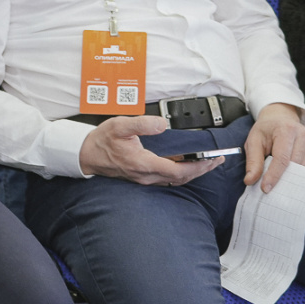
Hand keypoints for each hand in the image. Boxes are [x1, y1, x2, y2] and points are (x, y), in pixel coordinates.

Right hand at [77, 115, 224, 184]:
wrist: (87, 155)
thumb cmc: (102, 141)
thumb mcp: (119, 126)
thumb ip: (142, 124)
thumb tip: (162, 124)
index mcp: (144, 163)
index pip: (179, 170)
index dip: (199, 166)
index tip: (212, 159)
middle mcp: (147, 175)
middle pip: (182, 177)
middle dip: (202, 170)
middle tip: (217, 160)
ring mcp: (145, 179)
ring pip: (176, 179)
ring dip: (193, 172)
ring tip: (206, 162)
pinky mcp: (143, 178)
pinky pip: (168, 178)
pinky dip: (182, 173)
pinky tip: (186, 166)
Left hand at [243, 104, 304, 191]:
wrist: (280, 119)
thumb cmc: (265, 131)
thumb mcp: (253, 141)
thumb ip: (252, 161)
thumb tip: (250, 180)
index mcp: (285, 130)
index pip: (281, 158)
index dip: (274, 176)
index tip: (265, 189)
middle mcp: (302, 135)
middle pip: (295, 165)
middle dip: (283, 179)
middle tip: (271, 190)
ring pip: (304, 169)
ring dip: (291, 179)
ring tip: (279, 184)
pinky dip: (300, 176)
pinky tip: (289, 178)